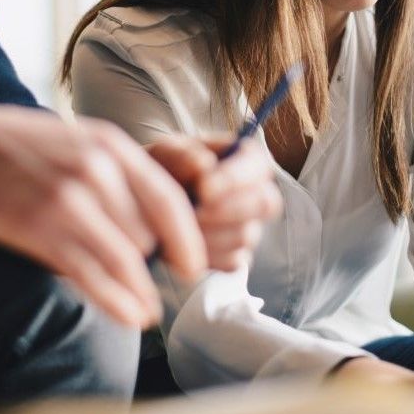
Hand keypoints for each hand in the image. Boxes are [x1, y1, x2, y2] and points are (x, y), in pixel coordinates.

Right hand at [0, 101, 207, 326]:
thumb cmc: (32, 145)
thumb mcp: (86, 140)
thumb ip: (122, 175)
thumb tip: (156, 225)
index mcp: (113, 147)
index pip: (166, 199)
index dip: (187, 237)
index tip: (193, 264)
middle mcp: (96, 173)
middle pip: (146, 234)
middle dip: (154, 261)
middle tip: (156, 279)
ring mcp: (68, 203)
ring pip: (123, 259)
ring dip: (138, 289)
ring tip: (148, 309)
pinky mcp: (40, 231)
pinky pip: (88, 274)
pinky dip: (114, 300)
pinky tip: (130, 314)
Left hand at [145, 135, 281, 270]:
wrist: (148, 202)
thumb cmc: (163, 169)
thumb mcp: (164, 153)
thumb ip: (181, 156)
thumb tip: (203, 165)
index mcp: (245, 158)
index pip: (258, 165)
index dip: (235, 179)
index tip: (203, 188)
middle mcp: (256, 192)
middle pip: (264, 203)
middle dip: (226, 210)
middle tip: (193, 212)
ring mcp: (249, 226)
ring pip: (246, 235)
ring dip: (210, 234)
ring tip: (182, 226)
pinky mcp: (236, 256)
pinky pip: (232, 261)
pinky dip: (206, 256)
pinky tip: (185, 244)